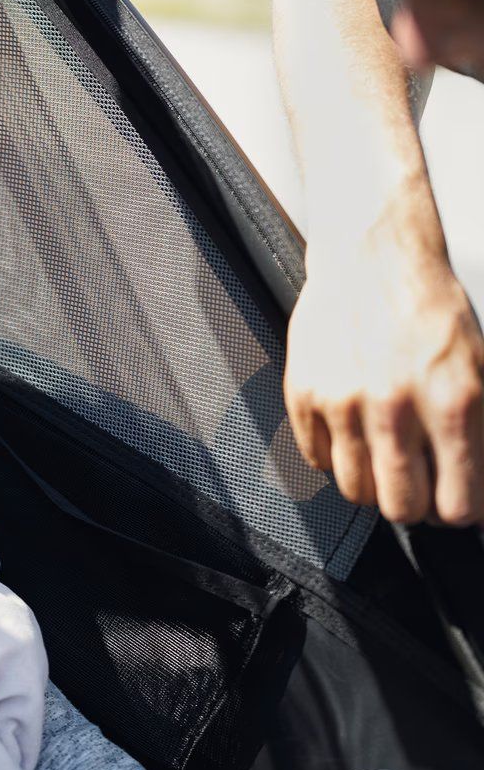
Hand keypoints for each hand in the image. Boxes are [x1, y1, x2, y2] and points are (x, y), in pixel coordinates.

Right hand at [286, 234, 483, 526]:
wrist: (372, 257)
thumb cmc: (428, 309)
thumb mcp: (479, 368)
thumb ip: (477, 429)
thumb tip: (474, 482)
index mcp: (454, 403)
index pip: (460, 504)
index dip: (458, 511)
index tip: (453, 503)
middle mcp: (396, 407)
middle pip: (402, 508)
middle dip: (413, 506)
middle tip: (415, 488)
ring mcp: (343, 402)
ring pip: (355, 490)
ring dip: (371, 485)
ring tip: (379, 461)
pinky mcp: (303, 393)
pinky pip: (316, 459)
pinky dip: (334, 456)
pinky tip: (349, 433)